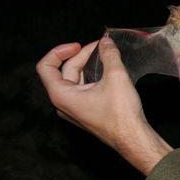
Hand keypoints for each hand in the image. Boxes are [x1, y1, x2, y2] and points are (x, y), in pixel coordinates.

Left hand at [36, 36, 171, 174]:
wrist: (133, 138)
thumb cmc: (121, 113)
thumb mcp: (116, 76)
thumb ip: (109, 55)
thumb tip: (106, 41)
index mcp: (61, 95)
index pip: (46, 67)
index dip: (60, 51)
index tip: (79, 45)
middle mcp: (63, 103)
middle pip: (64, 71)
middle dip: (82, 55)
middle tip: (102, 45)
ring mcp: (74, 109)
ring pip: (75, 80)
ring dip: (89, 65)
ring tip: (106, 55)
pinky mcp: (86, 112)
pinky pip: (83, 89)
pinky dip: (93, 76)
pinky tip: (108, 70)